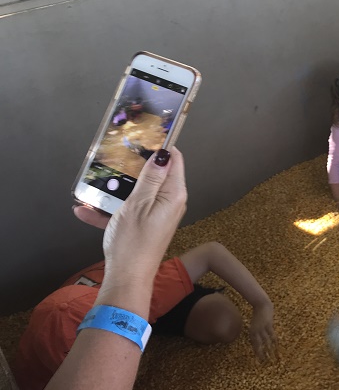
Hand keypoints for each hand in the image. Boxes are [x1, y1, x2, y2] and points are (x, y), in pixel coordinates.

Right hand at [75, 148, 186, 284]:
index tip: (144, 135)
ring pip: (138, 191)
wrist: (126, 280)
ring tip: (96, 184)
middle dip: (135, 165)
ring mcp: (157, 214)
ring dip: (117, 189)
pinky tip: (85, 210)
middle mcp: (170, 202)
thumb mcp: (139, 204)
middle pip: (156, 173)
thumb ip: (151, 177)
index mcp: (174, 194)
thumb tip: (164, 153)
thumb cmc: (133, 243)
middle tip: (115, 156)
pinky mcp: (144, 225)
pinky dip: (109, 210)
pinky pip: (127, 210)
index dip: (161, 145)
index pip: (174, 159)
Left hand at [249, 302, 277, 361]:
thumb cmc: (258, 313)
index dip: (257, 352)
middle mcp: (256, 331)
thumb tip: (260, 338)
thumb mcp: (255, 323)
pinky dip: (275, 341)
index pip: (254, 344)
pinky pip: (272, 335)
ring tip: (272, 357)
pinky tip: (277, 346)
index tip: (259, 359)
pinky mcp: (268, 325)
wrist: (261, 304)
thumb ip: (257, 331)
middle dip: (262, 353)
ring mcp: (262, 328)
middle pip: (259, 345)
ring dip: (269, 349)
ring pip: (266, 342)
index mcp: (252, 331)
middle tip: (265, 362)